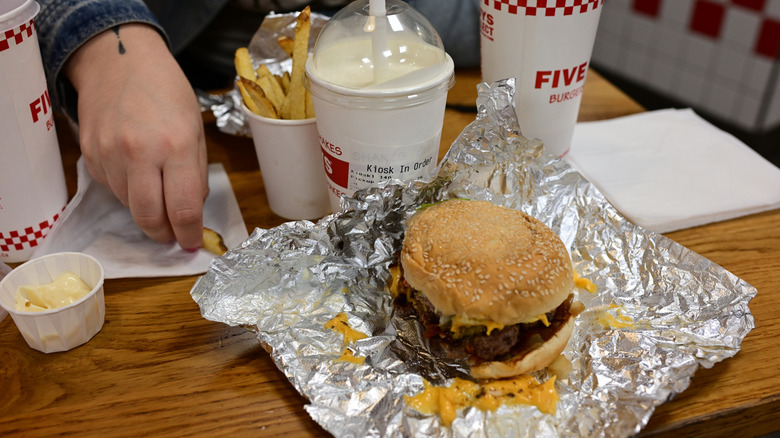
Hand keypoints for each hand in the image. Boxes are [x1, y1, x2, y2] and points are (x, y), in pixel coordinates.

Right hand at [65, 24, 208, 249]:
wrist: (120, 60)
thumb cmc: (166, 91)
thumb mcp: (195, 129)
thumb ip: (196, 172)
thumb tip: (192, 210)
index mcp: (176, 145)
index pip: (183, 208)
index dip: (188, 233)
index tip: (191, 242)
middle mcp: (140, 152)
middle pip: (149, 217)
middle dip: (163, 233)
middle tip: (172, 234)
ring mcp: (109, 153)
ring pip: (128, 205)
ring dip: (145, 207)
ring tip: (155, 188)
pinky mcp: (89, 153)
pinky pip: (110, 187)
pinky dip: (125, 188)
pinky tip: (134, 168)